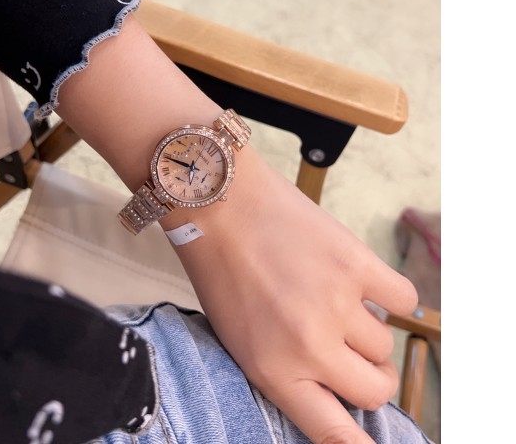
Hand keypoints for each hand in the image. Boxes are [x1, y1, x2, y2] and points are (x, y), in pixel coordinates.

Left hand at [163, 146, 417, 443]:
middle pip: (374, 390)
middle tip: (352, 353)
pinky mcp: (357, 263)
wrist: (222, 205)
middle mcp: (311, 346)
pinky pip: (404, 299)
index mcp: (274, 370)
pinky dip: (390, 296)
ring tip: (340, 303)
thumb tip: (333, 384)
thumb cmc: (222, 271)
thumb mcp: (239, 338)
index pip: (334, 432)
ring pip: (386, 344)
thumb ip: (286, 369)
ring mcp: (338, 303)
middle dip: (368, 377)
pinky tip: (366, 285)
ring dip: (369, 331)